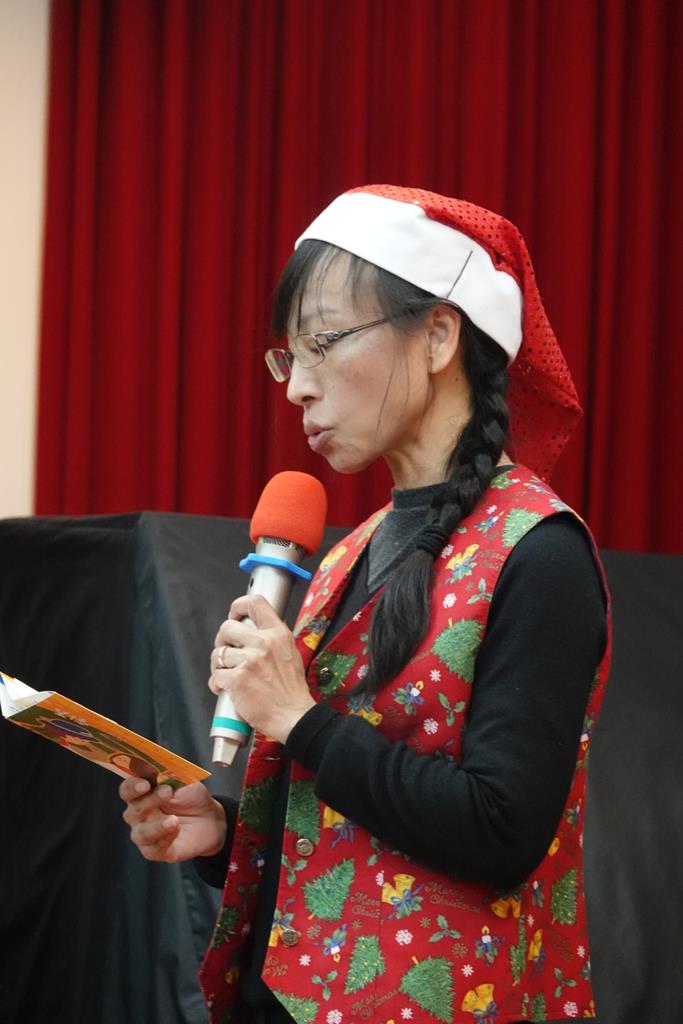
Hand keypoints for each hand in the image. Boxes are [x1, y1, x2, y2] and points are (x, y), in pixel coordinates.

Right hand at [119, 779, 226, 862]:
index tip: (145, 783)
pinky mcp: (156, 851)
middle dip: (149, 801)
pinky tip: (176, 829)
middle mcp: (139, 815)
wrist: (210, 819)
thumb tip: (161, 769)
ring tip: (174, 819)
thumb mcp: (185, 781)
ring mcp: (145, 834)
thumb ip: (171, 775)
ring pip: (140, 834)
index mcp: (142, 794)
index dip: (132, 786)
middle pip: (132, 811)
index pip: (127, 790)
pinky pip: (154, 849)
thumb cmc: (192, 798)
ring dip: (156, 826)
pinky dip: (165, 838)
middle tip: (167, 792)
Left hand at [209, 595, 315, 743]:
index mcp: (278, 634)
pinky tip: (224, 689)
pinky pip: (215, 676)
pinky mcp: (237, 680)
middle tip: (226, 653)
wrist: (294, 716)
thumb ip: (272, 639)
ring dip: (217, 666)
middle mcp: (263, 643)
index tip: (234, 616)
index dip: (238, 606)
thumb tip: (252, 632)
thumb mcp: (290, 653)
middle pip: (227, 627)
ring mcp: (249, 661)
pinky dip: (216, 684)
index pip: (255, 603)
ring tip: (227, 675)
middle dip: (222, 641)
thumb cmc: (292, 690)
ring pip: (217, 654)